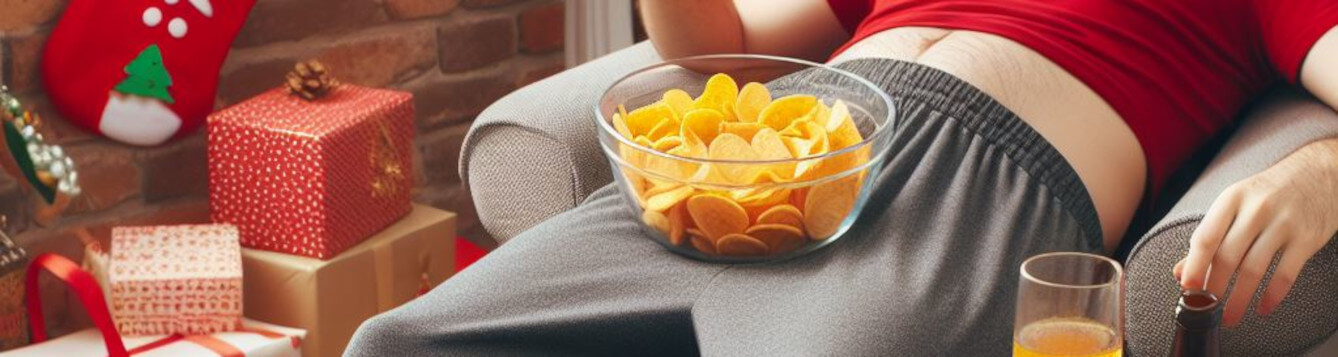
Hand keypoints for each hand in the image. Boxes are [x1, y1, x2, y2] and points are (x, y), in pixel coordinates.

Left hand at [1174, 138, 1337, 326]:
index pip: (1207, 236)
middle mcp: (1257, 209)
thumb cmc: (1269, 192)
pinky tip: (1262, 308)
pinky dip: (1272, 296)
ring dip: (1239, 299)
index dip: (1195, 265)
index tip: (1187, 287)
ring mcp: (1284, 223)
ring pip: (1254, 270)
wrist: (1321, 172)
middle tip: (1206, 309)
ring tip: (1229, 316)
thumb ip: (1209, 236)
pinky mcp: (1307, 238)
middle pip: (1228, 256)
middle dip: (1214, 288)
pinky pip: (1286, 274)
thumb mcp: (1235, 204)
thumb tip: (1181, 271)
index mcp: (1232, 198)